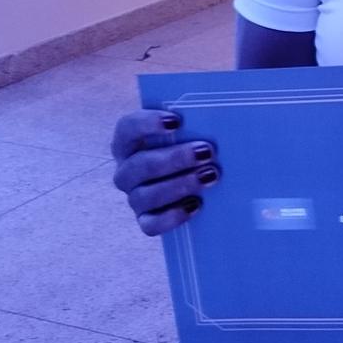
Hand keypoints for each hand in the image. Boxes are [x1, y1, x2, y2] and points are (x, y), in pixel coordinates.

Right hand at [111, 109, 219, 235]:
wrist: (195, 181)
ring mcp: (134, 198)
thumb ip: (194, 122)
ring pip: (145, 195)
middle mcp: (126, 171)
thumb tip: (216, 117)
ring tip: (209, 176)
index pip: (127, 128)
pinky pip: (151, 225)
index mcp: (128, 143)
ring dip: (178, 185)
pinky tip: (195, 204)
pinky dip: (172, 216)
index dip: (147, 124)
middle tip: (206, 152)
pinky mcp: (146, 221)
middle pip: (140, 165)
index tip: (177, 121)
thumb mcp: (189, 131)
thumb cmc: (190, 147)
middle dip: (175, 158)